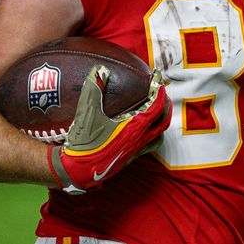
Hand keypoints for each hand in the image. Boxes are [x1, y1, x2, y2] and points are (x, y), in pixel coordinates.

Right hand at [48, 66, 169, 194]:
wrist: (77, 173)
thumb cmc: (83, 144)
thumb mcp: (86, 113)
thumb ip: (93, 89)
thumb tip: (99, 69)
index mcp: (135, 127)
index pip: (157, 105)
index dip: (158, 89)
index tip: (157, 77)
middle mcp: (139, 140)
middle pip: (163, 121)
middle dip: (165, 105)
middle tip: (160, 93)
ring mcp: (135, 151)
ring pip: (157, 135)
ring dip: (160, 122)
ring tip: (155, 112)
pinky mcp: (128, 160)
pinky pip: (147, 146)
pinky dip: (149, 135)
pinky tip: (137, 131)